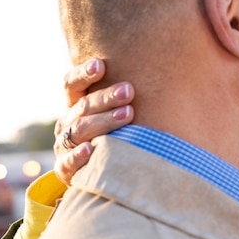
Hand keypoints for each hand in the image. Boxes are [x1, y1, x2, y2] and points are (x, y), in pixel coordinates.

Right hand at [53, 59, 133, 184]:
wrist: (103, 173)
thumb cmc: (120, 133)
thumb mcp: (120, 112)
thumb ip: (131, 96)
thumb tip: (174, 74)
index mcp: (77, 104)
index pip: (72, 84)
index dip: (84, 74)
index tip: (101, 65)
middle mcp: (68, 122)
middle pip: (84, 106)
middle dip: (106, 97)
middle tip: (129, 91)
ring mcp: (64, 145)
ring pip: (80, 129)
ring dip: (103, 121)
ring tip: (127, 114)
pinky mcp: (65, 169)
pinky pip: (68, 162)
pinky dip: (78, 156)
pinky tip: (91, 149)